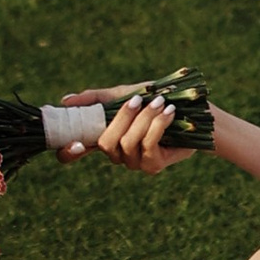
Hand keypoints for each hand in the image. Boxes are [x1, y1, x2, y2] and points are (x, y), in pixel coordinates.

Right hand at [60, 93, 191, 176]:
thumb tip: (65, 100)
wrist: (195, 112)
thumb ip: (97, 98)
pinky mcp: (152, 166)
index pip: (72, 155)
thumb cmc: (155, 100)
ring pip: (127, 144)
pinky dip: (157, 125)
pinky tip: (169, 112)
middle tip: (138, 100)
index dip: (68, 153)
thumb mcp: (125, 93)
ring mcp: (133, 163)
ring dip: (144, 119)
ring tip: (160, 102)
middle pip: (104, 144)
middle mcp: (115, 154)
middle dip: (121, 119)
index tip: (74, 141)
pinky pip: (148, 146)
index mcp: (103, 137)